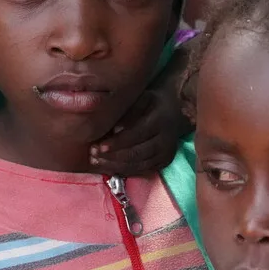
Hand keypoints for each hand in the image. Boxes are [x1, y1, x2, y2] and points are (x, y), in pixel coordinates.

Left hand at [90, 44, 195, 176]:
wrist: (175, 111)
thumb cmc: (152, 102)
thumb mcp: (141, 98)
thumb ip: (128, 110)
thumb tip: (113, 126)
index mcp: (160, 121)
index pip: (136, 135)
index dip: (117, 142)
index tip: (99, 146)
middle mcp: (166, 140)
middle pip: (136, 153)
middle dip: (112, 156)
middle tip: (92, 155)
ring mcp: (166, 153)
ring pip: (138, 165)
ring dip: (115, 166)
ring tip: (96, 162)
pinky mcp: (163, 162)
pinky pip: (142, 171)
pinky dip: (124, 171)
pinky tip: (107, 168)